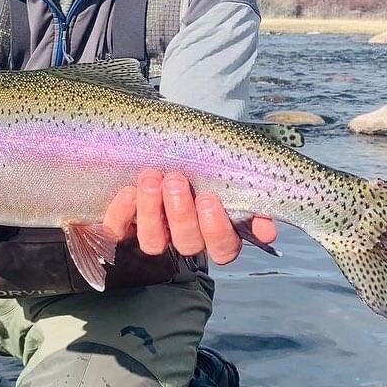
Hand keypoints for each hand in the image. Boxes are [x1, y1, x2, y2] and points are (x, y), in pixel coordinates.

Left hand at [102, 169, 276, 264]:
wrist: (170, 138)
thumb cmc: (206, 156)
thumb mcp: (232, 169)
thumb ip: (252, 197)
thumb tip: (267, 230)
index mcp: (217, 231)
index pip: (223, 248)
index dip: (216, 230)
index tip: (209, 200)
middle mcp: (186, 238)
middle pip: (187, 243)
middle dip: (180, 213)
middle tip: (176, 180)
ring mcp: (155, 233)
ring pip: (153, 242)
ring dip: (152, 210)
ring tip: (152, 178)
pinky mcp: (124, 225)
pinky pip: (118, 230)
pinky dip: (122, 213)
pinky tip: (128, 190)